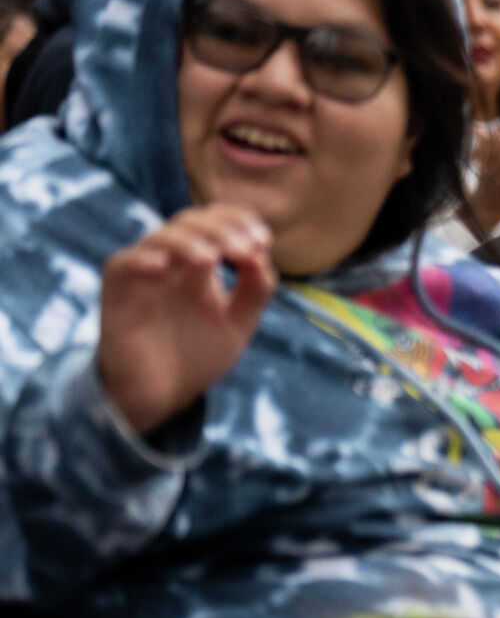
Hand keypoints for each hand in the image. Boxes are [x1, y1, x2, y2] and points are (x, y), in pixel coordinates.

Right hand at [97, 205, 275, 433]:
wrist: (162, 395)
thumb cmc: (197, 355)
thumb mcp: (238, 324)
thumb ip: (255, 292)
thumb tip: (262, 255)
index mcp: (201, 265)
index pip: (216, 223)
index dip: (238, 222)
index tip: (263, 240)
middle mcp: (172, 262)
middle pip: (189, 223)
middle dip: (219, 230)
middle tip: (243, 248)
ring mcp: (144, 274)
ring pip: (158, 239)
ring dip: (186, 242)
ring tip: (210, 258)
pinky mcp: (118, 292)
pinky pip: (123, 265)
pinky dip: (141, 260)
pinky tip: (163, 266)